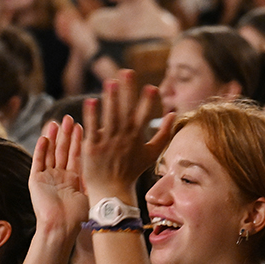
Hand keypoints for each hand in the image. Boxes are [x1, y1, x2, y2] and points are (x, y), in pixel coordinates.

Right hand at [30, 116, 88, 232]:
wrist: (61, 227)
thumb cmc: (77, 216)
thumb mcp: (88, 192)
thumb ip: (91, 177)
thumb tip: (106, 165)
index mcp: (73, 179)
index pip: (75, 154)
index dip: (77, 140)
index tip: (81, 125)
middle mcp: (59, 176)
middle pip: (62, 150)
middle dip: (66, 134)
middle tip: (69, 118)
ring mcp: (47, 177)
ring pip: (50, 153)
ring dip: (53, 138)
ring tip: (55, 122)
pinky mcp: (36, 181)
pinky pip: (38, 162)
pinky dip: (41, 150)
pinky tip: (44, 137)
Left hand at [81, 71, 172, 200]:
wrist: (111, 191)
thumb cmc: (132, 171)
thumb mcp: (152, 153)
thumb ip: (164, 134)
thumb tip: (173, 114)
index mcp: (137, 137)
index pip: (144, 115)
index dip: (148, 102)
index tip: (152, 87)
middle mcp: (123, 138)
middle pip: (126, 111)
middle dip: (127, 91)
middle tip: (127, 72)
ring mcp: (107, 142)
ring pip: (110, 117)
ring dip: (111, 99)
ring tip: (110, 82)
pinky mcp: (92, 147)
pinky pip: (93, 128)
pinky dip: (92, 115)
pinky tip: (91, 101)